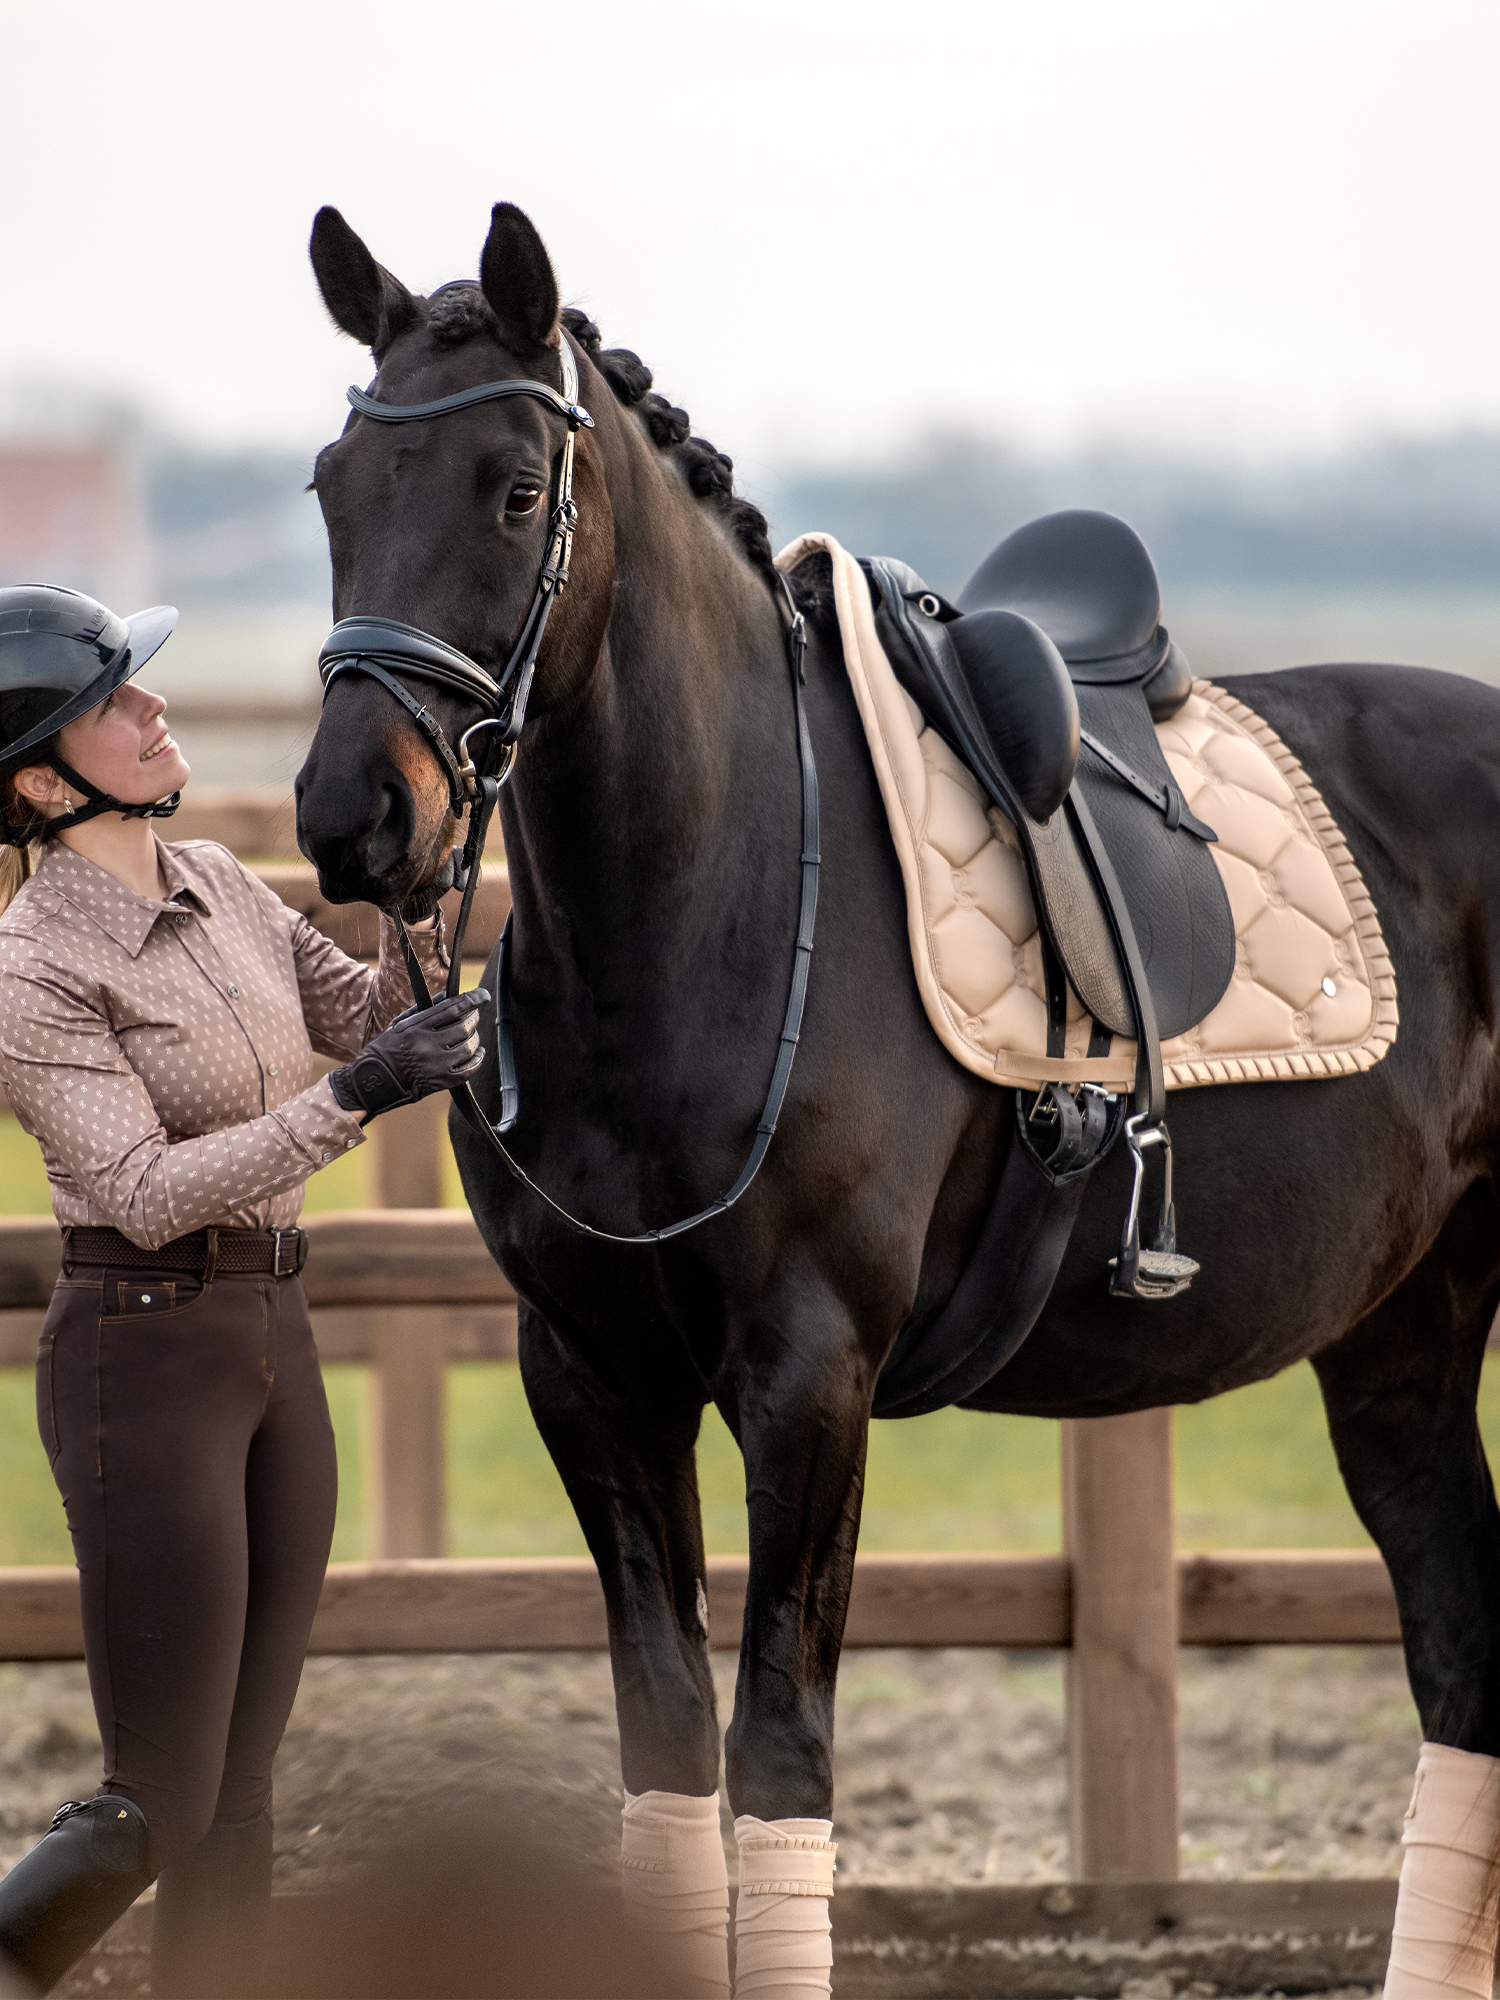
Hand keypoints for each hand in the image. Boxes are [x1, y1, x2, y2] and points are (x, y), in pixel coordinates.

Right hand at [329, 989, 489, 1120]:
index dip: (473, 1000)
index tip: (484, 996)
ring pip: (470, 1047)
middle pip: (465, 1027)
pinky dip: (478, 1059)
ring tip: (472, 1035)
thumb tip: (448, 996)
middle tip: (473, 1017)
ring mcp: (437, 1064)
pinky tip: (478, 1053)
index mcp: (417, 1027)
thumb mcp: (401, 1023)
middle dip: (473, 1019)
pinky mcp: (443, 1081)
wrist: (378, 1079)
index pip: (453, 1008)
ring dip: (475, 1039)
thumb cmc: (388, 1048)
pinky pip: (469, 1069)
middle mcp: (428, 1045)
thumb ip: (425, 1009)